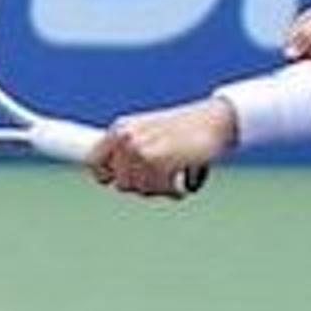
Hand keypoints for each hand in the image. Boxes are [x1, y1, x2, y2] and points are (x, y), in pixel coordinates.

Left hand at [85, 97, 230, 201]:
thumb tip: (112, 178)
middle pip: (120, 182)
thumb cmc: (185, 129)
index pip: (94, 161)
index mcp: (121, 128)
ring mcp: (140, 149)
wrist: (215, 120)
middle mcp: (126, 137)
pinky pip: (156, 189)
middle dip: (140, 185)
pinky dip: (170, 190)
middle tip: (160, 177)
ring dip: (157, 188)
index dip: (106, 176)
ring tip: (173, 175)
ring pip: (138, 189)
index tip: (116, 180)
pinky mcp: (156, 160)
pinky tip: (181, 179)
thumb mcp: (150, 132)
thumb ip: (130, 151)